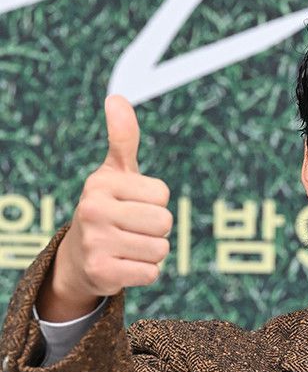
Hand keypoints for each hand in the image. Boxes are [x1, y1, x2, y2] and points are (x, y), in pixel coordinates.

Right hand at [40, 94, 172, 316]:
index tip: (132, 205)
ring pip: (160, 249)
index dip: (155, 203)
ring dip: (151, 252)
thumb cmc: (107, 209)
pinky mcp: (102, 272)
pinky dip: (144, 272)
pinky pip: (151, 273)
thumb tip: (117, 98)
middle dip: (156, 229)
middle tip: (132, 230)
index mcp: (101, 183)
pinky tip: (125, 265)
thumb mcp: (114, 173)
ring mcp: (96, 243)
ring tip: (128, 247)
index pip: (162, 194)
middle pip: (164, 222)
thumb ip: (123, 138)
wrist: (79, 258)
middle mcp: (93, 210)